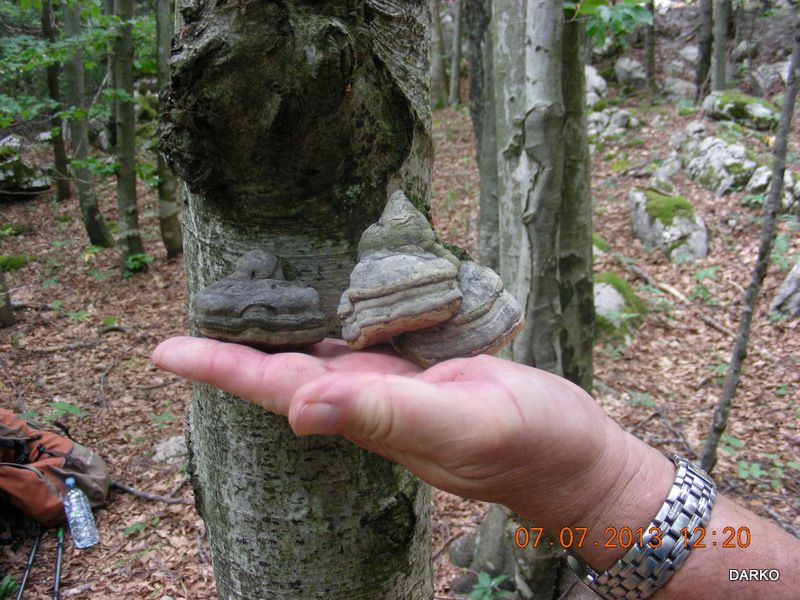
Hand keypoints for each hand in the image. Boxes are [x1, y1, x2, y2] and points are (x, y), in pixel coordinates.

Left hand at [152, 337, 630, 527]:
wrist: (573, 454)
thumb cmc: (528, 445)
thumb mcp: (462, 425)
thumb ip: (386, 414)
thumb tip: (300, 408)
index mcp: (368, 414)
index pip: (280, 389)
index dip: (222, 368)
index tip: (165, 349)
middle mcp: (371, 397)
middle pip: (289, 365)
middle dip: (238, 341)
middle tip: (196, 304)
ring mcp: (398, 379)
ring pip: (324, 348)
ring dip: (283, 326)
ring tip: (246, 294)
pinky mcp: (426, 364)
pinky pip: (368, 332)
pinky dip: (340, 311)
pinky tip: (327, 292)